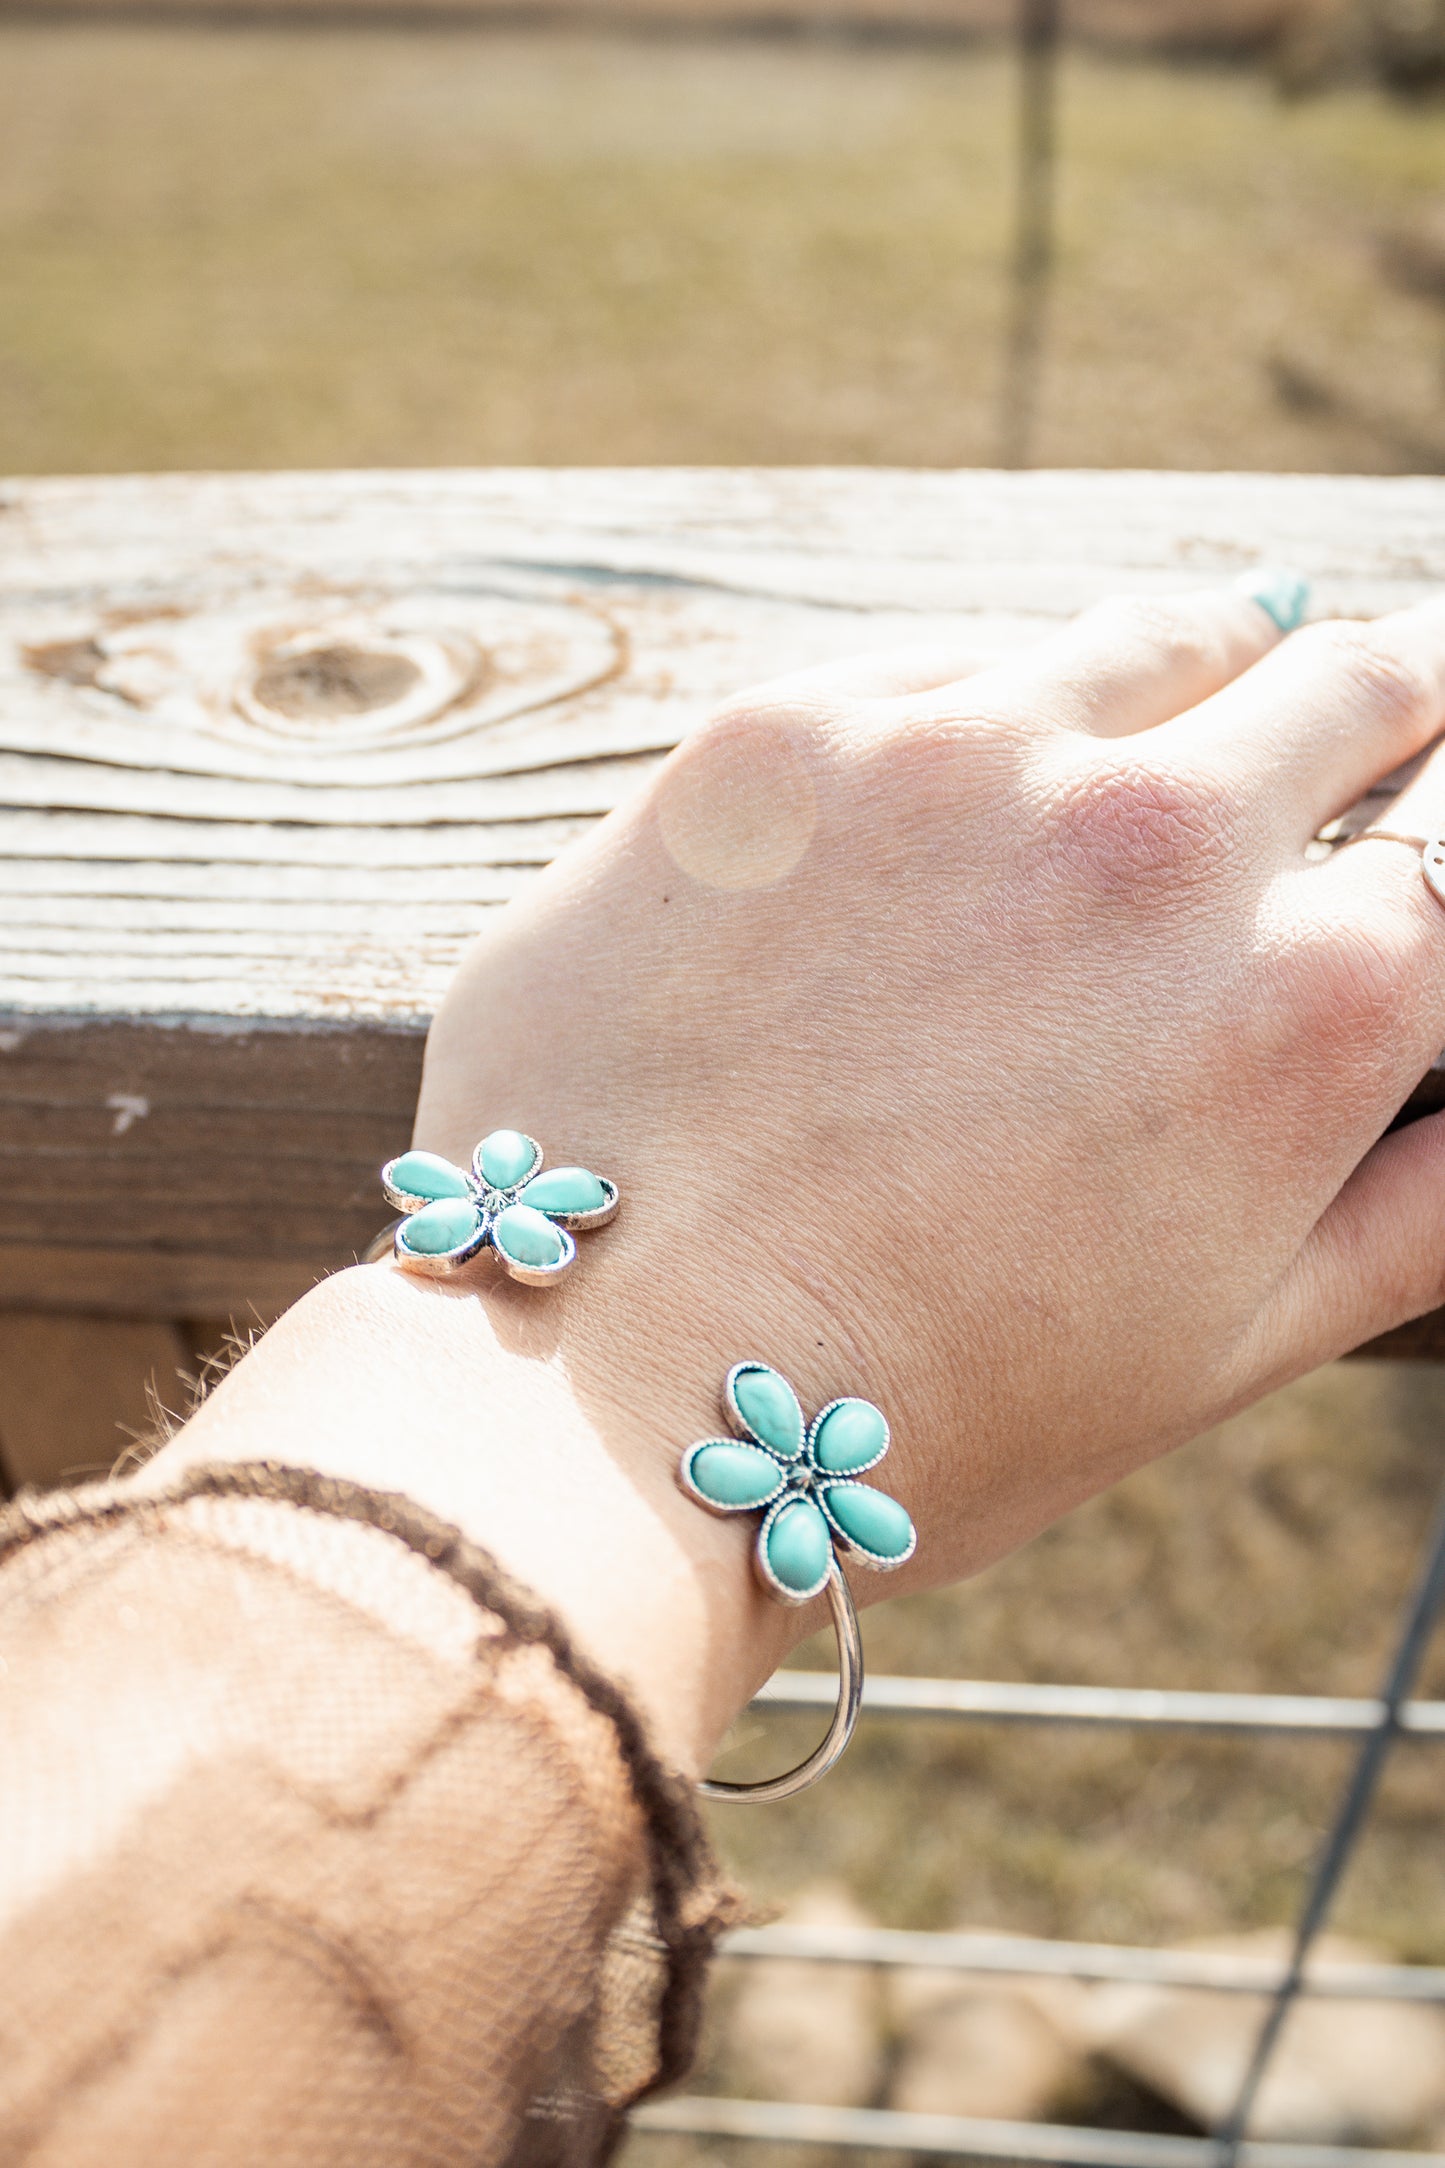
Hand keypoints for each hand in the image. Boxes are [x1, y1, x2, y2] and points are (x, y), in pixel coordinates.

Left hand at [170, 581, 1444, 1770]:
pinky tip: (988, 749)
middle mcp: (1162, 836)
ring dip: (1214, 657)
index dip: (1431, 865)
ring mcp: (967, 756)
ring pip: (1163, 633)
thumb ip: (1418, 1205)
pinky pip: (956, 655)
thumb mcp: (1228, 1348)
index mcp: (1308, 1000)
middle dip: (1388, 697)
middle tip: (1377, 707)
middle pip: (1351, 683)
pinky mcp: (790, 730)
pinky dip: (1004, 693)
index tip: (1405, 861)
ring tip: (1223, 668)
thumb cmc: (925, 1406)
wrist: (599, 1393)